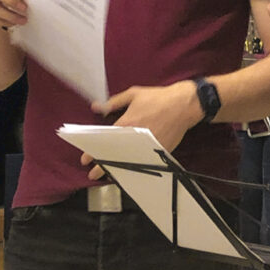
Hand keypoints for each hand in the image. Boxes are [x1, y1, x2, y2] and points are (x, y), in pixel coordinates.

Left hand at [80, 81, 201, 180]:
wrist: (184, 105)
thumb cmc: (158, 97)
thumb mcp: (134, 94)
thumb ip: (114, 102)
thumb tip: (96, 107)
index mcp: (126, 122)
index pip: (104, 140)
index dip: (93, 151)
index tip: (85, 158)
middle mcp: (134, 137)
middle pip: (114, 155)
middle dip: (102, 166)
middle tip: (92, 172)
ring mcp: (146, 146)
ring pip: (127, 161)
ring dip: (117, 169)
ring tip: (107, 176)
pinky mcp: (158, 151)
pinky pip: (143, 162)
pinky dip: (134, 167)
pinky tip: (128, 172)